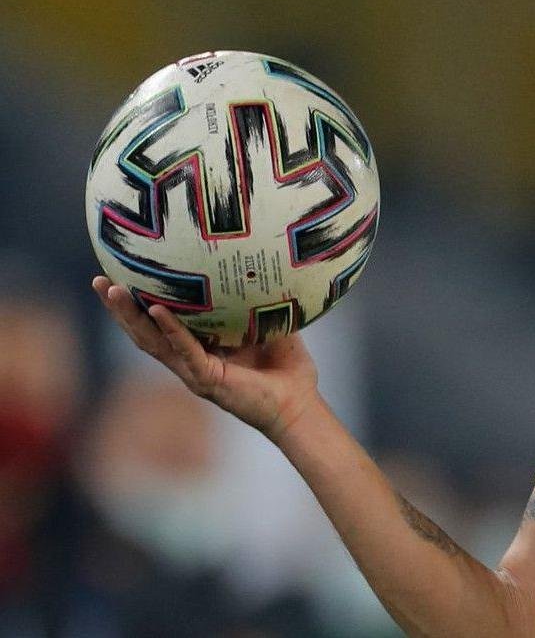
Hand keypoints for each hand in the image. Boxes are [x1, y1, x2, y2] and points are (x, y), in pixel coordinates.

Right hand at [91, 275, 321, 440]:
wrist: (301, 404)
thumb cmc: (287, 369)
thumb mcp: (270, 325)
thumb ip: (259, 302)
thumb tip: (263, 263)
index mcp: (201, 349)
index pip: (161, 325)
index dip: (140, 305)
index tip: (122, 276)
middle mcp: (190, 361)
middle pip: (144, 333)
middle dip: (120, 309)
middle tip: (100, 281)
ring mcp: (195, 371)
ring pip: (153, 342)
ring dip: (131, 317)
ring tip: (113, 290)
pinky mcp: (208, 379)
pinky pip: (186, 351)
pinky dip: (171, 330)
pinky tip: (157, 310)